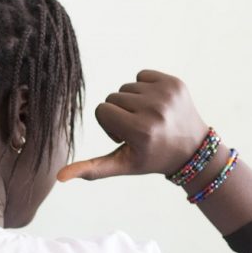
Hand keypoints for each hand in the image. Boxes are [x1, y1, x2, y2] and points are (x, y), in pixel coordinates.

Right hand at [57, 69, 210, 181]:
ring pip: (127, 86)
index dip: (109, 125)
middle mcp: (155, 110)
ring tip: (148, 118)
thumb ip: (91, 169)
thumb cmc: (151, 158)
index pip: (101, 110)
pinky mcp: (175, 83)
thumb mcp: (121, 165)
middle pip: (113, 97)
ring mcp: (167, 94)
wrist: (193, 150)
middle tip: (138, 129)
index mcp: (140, 131)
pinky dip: (146, 88)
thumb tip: (59, 177)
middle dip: (120, 113)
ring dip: (133, 101)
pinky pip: (143, 75)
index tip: (126, 137)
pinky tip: (157, 105)